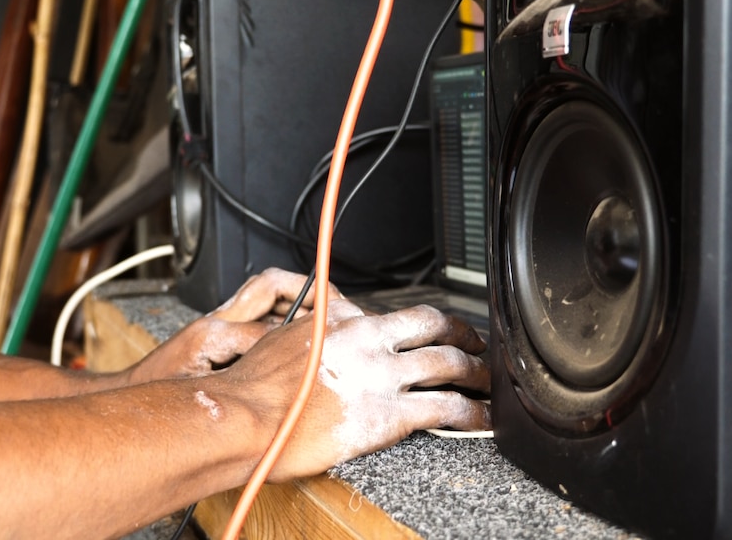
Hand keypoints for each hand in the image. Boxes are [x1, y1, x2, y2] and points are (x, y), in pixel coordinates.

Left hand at [126, 268, 343, 380]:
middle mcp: (220, 318)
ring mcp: (222, 321)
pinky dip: (284, 311)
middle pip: (270, 284)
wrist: (134, 391)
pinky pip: (260, 308)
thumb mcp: (204, 380)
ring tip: (325, 310)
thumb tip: (280, 348)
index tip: (328, 324)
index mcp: (217, 327)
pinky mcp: (222, 329)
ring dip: (296, 296)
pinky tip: (298, 330)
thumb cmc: (162, 387)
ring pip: (266, 291)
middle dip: (305, 288)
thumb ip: (241, 360)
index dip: (303, 317)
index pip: (271, 309)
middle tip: (334, 301)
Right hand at [220, 298, 490, 481]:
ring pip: (447, 363)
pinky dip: (471, 412)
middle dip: (463, 334)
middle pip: (433, 325)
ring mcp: (382, 375)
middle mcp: (369, 340)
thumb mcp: (280, 341)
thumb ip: (313, 335)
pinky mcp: (388, 414)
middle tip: (476, 343)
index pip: (396, 312)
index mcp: (343, 321)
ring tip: (487, 381)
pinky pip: (444, 409)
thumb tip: (321, 339)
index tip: (431, 329)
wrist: (244, 417)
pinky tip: (481, 419)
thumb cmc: (252, 386)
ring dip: (475, 372)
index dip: (423, 321)